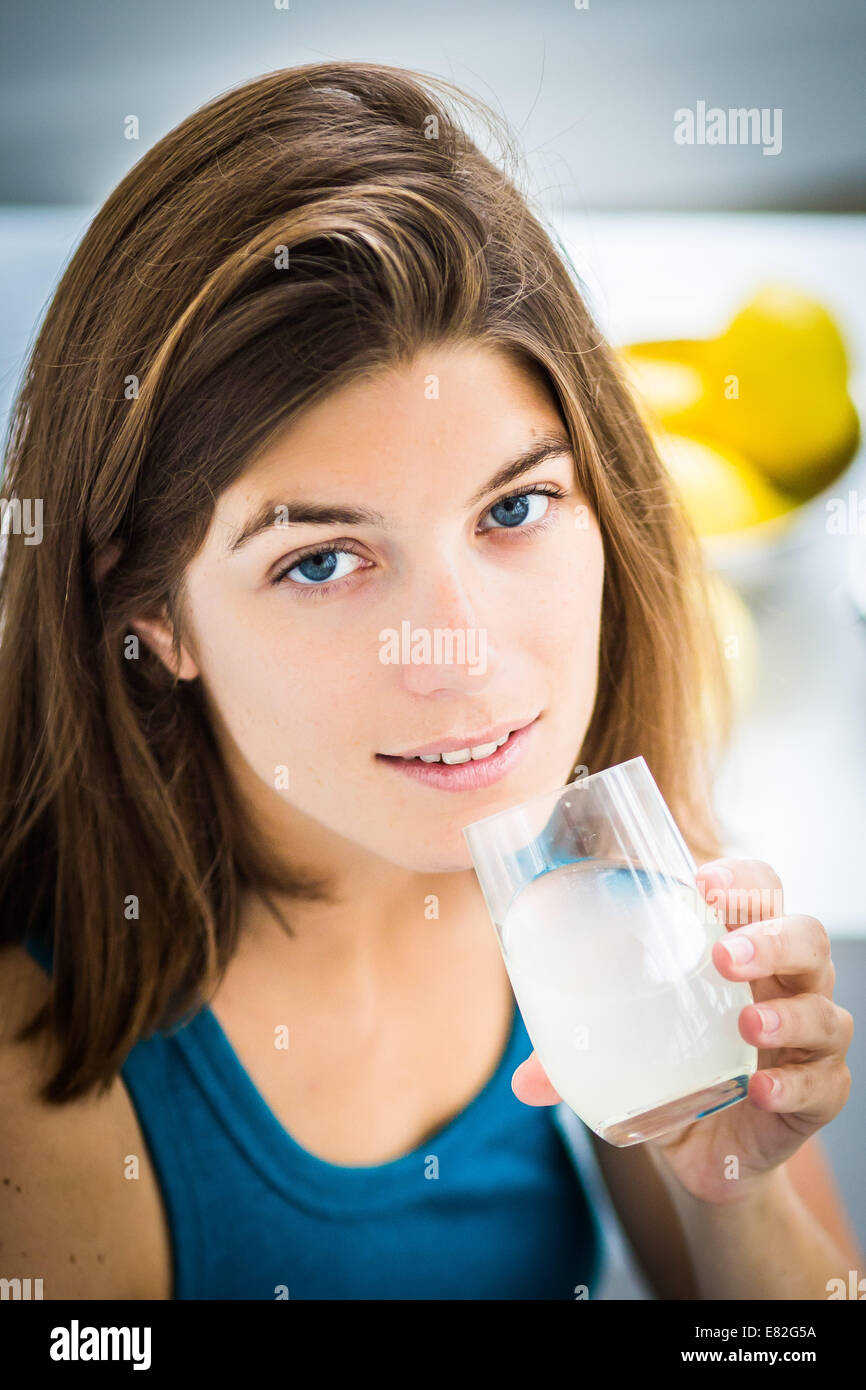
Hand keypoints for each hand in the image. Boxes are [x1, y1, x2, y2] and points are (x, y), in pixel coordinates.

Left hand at [511, 858, 853, 1203]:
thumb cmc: (670, 1066)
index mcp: (744, 949)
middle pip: (807, 940)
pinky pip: (824, 1086)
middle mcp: (788, 986)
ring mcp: (808, 1042)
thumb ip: (573, 1054)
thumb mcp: (622, 1046)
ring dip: (788, 1014)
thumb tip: (521, 1081)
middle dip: (770, 940)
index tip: (702, 884)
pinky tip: (762, 1088)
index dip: (743, 879)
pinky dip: (794, 1086)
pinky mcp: (815, 1096)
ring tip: (746, 1023)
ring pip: (825, 1012)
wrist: (707, 1150)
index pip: (762, 890)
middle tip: (721, 954)